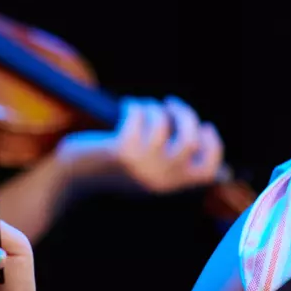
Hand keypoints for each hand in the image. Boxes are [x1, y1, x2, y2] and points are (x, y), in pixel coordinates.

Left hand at [57, 95, 224, 194]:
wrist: (71, 178)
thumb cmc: (113, 170)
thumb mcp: (150, 174)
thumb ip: (177, 166)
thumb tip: (219, 158)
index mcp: (170, 186)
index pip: (208, 170)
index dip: (213, 145)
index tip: (205, 127)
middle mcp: (159, 178)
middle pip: (189, 138)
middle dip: (184, 114)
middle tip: (171, 105)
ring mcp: (141, 165)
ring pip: (163, 122)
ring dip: (154, 107)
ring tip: (142, 106)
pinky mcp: (122, 151)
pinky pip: (140, 115)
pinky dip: (135, 105)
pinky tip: (128, 106)